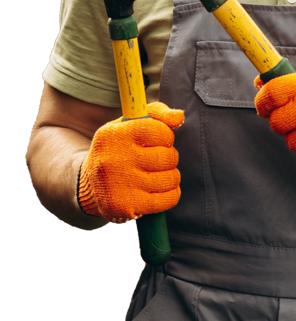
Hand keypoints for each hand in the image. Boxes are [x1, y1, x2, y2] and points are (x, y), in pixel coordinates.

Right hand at [77, 102, 184, 221]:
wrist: (91, 184)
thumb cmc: (119, 148)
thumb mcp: (130, 124)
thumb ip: (157, 113)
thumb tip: (179, 117)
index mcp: (114, 135)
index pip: (158, 131)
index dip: (166, 136)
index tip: (158, 140)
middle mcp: (113, 160)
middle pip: (167, 157)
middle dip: (168, 157)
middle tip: (156, 160)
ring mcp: (120, 185)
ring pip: (170, 178)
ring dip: (171, 177)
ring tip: (156, 175)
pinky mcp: (128, 206)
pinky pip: (168, 199)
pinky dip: (171, 194)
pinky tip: (159, 190)